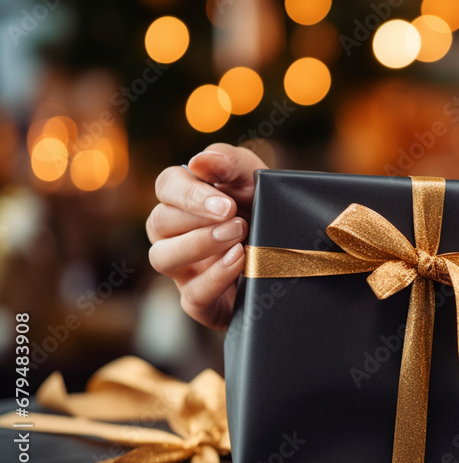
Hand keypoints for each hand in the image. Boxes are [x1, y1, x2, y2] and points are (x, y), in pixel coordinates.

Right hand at [146, 144, 264, 329]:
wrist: (296, 253)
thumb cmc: (265, 208)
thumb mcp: (255, 180)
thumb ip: (229, 163)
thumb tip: (198, 161)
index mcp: (183, 199)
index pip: (165, 186)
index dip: (189, 194)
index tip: (224, 203)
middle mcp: (174, 233)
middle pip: (158, 222)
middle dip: (198, 220)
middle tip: (238, 221)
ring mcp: (183, 269)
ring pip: (161, 258)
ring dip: (198, 246)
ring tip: (238, 239)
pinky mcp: (201, 301)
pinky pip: (192, 295)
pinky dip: (214, 278)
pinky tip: (239, 263)